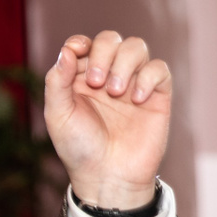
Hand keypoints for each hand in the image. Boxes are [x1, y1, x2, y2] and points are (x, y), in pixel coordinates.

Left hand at [46, 31, 172, 209]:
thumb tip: (67, 51)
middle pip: (111, 39)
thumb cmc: (79, 149)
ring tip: (115, 92)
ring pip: (136, 47)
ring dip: (124, 63)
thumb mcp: (58, 115)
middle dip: (104, 53)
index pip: (84, 45)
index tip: (77, 52)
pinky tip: (137, 99)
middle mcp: (108, 76)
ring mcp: (133, 84)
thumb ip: (57, 82)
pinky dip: (148, 76)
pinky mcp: (156, 96)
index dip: (81, 42)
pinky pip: (159, 69)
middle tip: (97, 83)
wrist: (108, 177)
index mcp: (81, 78)